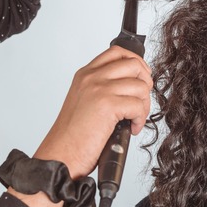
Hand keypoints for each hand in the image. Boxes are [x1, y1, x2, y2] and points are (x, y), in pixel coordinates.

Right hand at [34, 45, 152, 178]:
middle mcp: (91, 78)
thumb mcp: (84, 101)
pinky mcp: (107, 105)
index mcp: (85, 74)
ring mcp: (99, 89)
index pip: (117, 52)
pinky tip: (131, 128)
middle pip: (134, 64)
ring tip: (134, 119)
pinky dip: (140, 119)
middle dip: (145, 83)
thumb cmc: (73, 136)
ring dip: (144, 105)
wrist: (61, 155)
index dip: (136, 62)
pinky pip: (138, 105)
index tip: (142, 77)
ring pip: (141, 86)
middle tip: (140, 102)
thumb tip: (132, 85)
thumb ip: (102, 88)